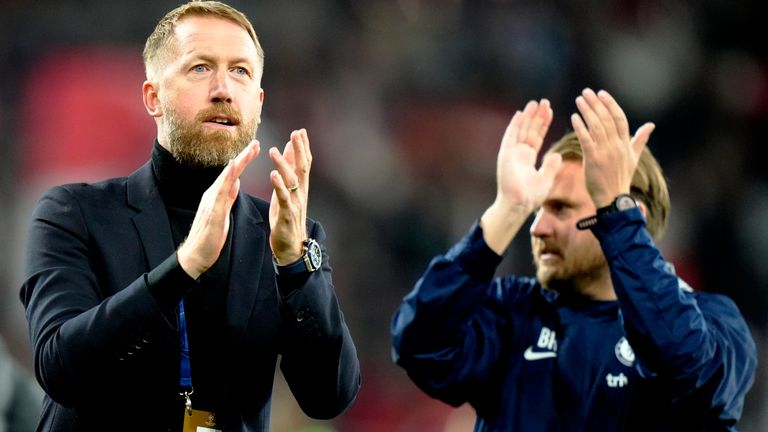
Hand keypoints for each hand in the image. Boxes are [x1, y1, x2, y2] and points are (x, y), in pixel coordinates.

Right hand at [178, 140, 259, 278]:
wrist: (196, 254)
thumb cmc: (210, 236)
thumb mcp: (223, 212)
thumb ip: (228, 197)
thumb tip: (236, 183)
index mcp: (218, 195)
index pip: (233, 175)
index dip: (243, 161)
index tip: (255, 149)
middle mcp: (213, 194)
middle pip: (230, 171)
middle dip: (243, 156)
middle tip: (256, 142)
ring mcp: (211, 201)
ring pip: (226, 177)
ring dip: (238, 162)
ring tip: (250, 150)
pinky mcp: (213, 210)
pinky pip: (221, 191)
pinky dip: (227, 178)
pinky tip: (234, 168)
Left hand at [268, 129, 310, 263]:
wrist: (291, 247)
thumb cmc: (287, 218)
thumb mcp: (287, 193)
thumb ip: (289, 173)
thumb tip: (289, 152)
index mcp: (300, 188)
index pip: (304, 163)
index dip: (303, 147)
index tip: (300, 131)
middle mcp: (301, 194)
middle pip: (302, 168)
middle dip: (299, 150)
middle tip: (296, 133)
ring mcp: (295, 204)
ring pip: (292, 180)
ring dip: (284, 164)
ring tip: (274, 150)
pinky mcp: (286, 214)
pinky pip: (283, 198)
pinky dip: (279, 185)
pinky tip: (273, 174)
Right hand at [480, 99, 561, 253]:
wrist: (518, 205)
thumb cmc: (530, 197)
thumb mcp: (546, 179)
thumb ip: (551, 167)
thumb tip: (558, 155)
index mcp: (528, 159)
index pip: (537, 137)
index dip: (543, 124)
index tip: (550, 112)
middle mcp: (519, 153)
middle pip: (529, 130)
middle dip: (537, 116)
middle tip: (544, 102)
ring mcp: (511, 153)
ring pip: (521, 130)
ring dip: (528, 116)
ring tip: (535, 103)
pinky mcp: (505, 154)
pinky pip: (511, 136)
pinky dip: (515, 125)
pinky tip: (521, 113)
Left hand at [570, 88, 654, 207]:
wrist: (613, 198)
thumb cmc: (621, 178)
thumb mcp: (633, 158)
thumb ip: (639, 140)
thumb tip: (651, 125)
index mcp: (626, 144)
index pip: (619, 118)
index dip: (610, 104)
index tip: (601, 93)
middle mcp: (617, 145)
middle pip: (606, 119)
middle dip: (596, 103)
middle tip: (586, 92)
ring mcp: (605, 152)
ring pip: (596, 126)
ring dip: (587, 111)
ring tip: (579, 100)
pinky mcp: (593, 159)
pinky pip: (586, 139)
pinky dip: (580, 127)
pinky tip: (574, 117)